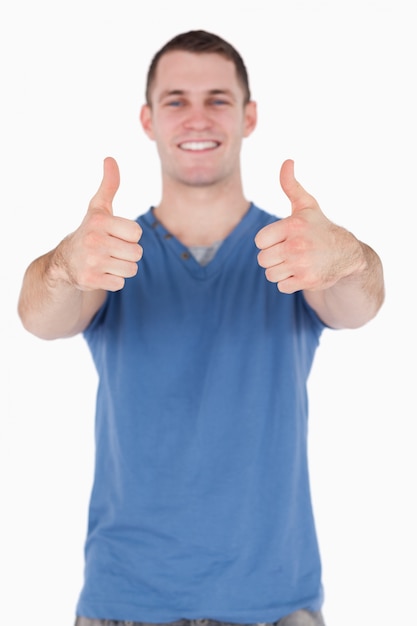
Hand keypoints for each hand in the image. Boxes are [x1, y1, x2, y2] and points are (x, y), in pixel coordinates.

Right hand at [57, 157, 142, 291]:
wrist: (64, 262)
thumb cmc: (89, 232)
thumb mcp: (98, 208)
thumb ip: (109, 185)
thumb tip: (110, 159)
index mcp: (100, 221)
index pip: (137, 233)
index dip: (129, 236)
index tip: (114, 235)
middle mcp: (94, 240)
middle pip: (137, 253)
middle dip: (127, 254)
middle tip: (110, 251)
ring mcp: (91, 261)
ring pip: (130, 269)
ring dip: (122, 268)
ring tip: (106, 261)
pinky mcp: (90, 279)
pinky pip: (120, 283)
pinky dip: (113, 280)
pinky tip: (100, 273)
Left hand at [255, 159, 362, 293]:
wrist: (347, 254)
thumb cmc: (320, 228)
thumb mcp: (306, 206)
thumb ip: (291, 186)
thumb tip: (287, 161)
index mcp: (293, 225)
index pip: (260, 241)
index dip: (269, 241)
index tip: (283, 239)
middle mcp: (297, 245)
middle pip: (263, 259)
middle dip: (273, 257)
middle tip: (290, 252)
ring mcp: (302, 264)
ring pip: (270, 274)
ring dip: (280, 270)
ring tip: (295, 262)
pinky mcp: (307, 281)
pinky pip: (281, 286)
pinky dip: (288, 282)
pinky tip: (301, 273)